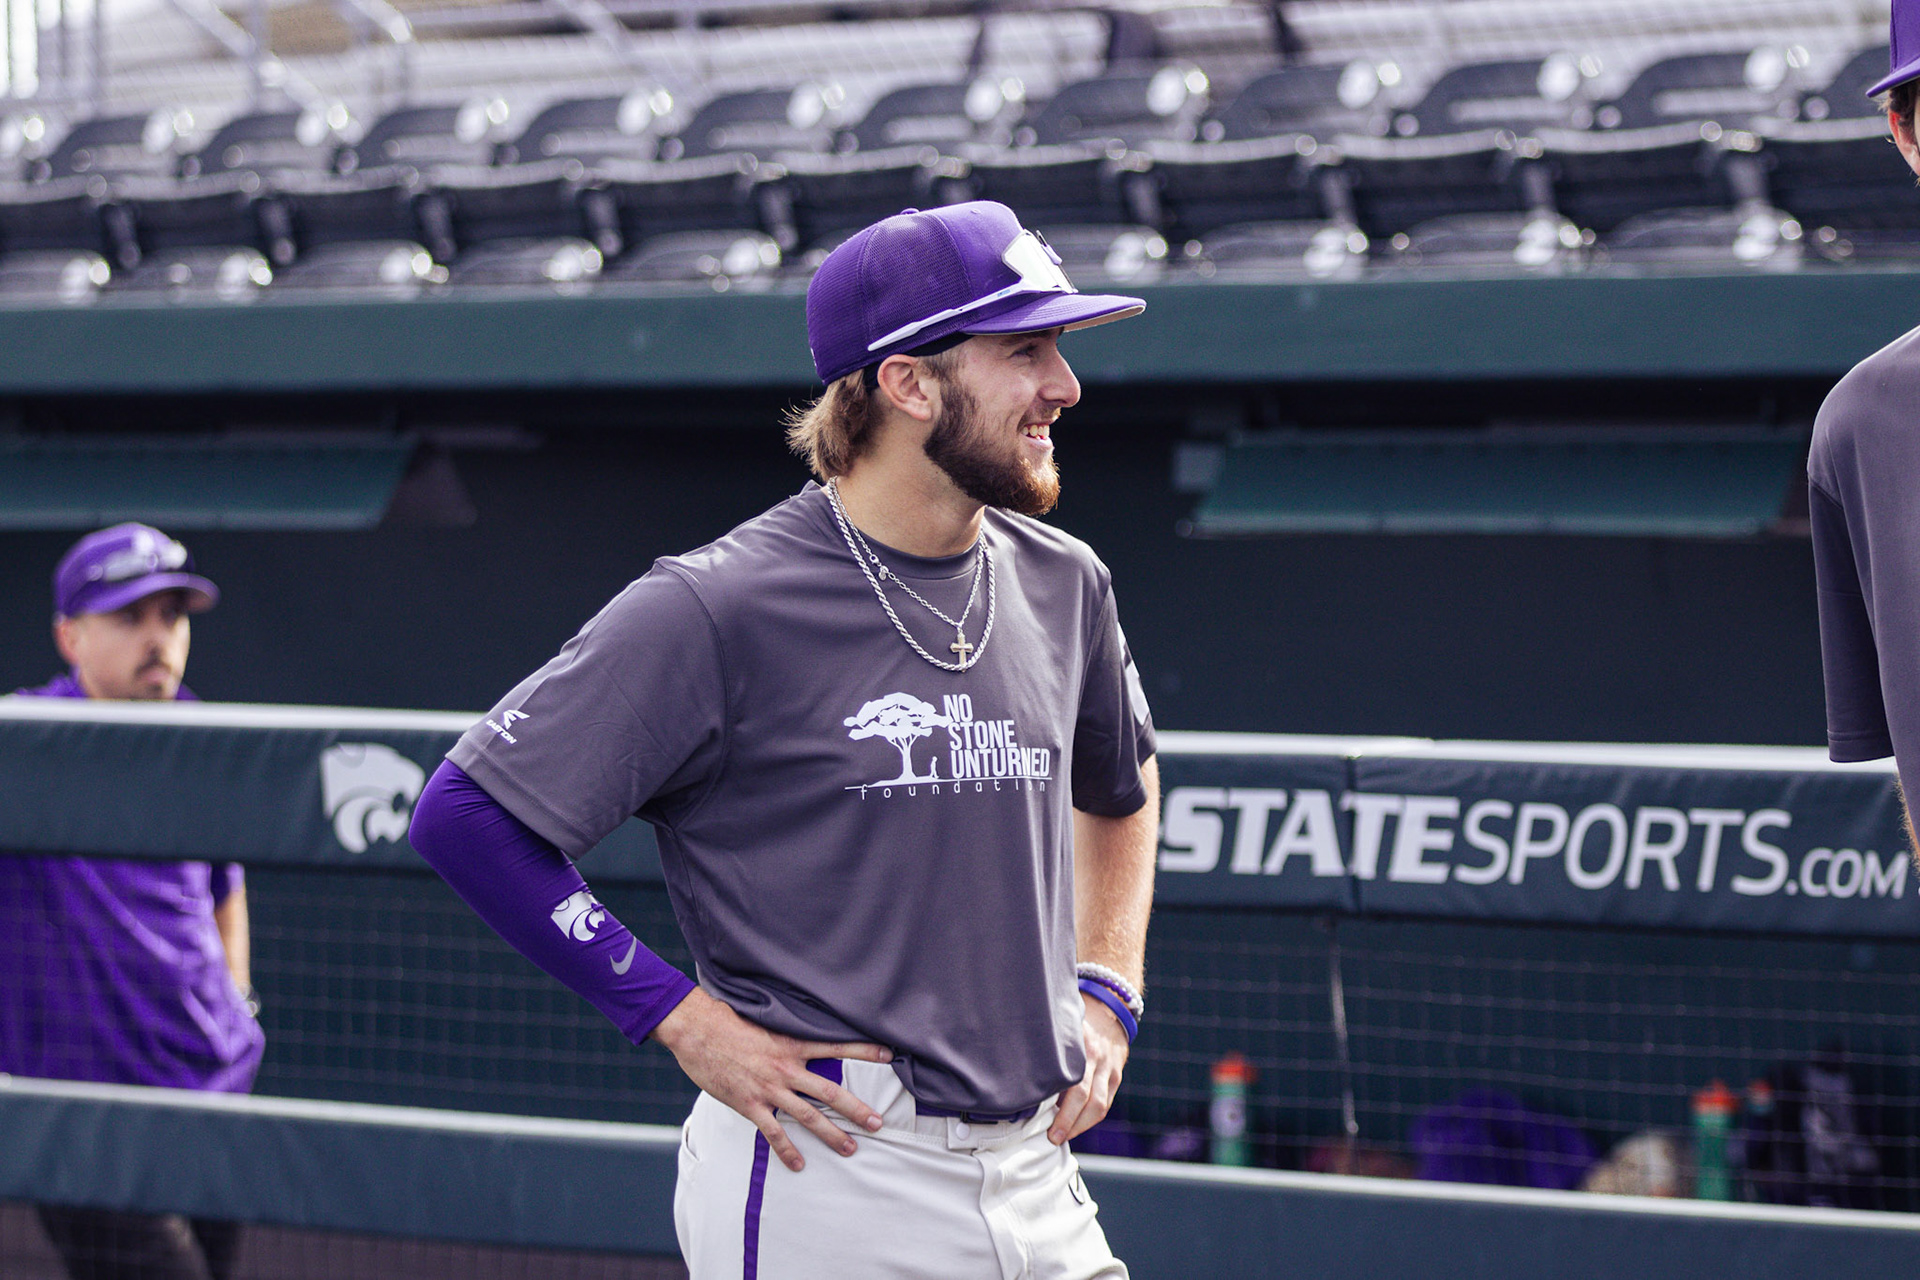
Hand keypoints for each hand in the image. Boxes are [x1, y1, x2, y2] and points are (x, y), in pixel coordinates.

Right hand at [651, 988, 892, 1171]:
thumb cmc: (727, 1021)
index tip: (888, 1054)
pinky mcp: (750, 1105)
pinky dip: (787, 1151)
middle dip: (856, 1109)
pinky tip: (799, 1164)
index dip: (864, 1050)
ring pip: (808, 1116)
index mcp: (792, 1044)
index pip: (836, 1046)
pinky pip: (774, 1133)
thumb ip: (784, 1031)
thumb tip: (800, 1029)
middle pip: (830, 1092)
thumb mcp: (764, 1020)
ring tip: (850, 1148)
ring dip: (832, 1134)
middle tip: (877, 1123)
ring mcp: (769, 1089)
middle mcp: (786, 1068)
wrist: (697, 1031)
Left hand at [1051, 990, 1129, 1144]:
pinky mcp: (1116, 1076)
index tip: (1044, 1122)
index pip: (1073, 1084)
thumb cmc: (1075, 1022)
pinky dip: (1091, 1118)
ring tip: (1064, 1136)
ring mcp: (1109, 1068)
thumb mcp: (1061, 1029)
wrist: (1109, 1009)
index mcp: (1079, 1044)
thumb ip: (1050, 1053)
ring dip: (1081, 1125)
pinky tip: (1077, 1126)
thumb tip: (1028, 1085)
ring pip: (1099, 1105)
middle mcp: (1096, 1057)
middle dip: (1069, 1122)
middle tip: (1053, 1138)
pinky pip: (1105, 1103)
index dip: (1061, 1108)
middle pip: (1086, 1098)